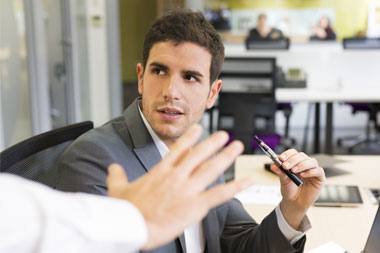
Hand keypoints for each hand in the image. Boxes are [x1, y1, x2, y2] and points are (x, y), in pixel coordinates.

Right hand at [106, 124, 252, 249]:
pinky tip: (247, 181)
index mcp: (160, 171)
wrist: (132, 226)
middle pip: (199, 154)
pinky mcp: (195, 205)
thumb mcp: (117, 189)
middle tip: (224, 134)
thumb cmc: (125, 210)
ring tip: (237, 146)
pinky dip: (235, 186)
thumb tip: (112, 168)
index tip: (199, 128)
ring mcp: (187, 189)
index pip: (178, 148)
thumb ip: (117, 176)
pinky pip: (220, 194)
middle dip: (213, 143)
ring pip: (211, 168)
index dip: (190, 137)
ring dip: (226, 156)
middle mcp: (176, 176)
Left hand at [270, 149, 324, 229]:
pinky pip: (318, 170)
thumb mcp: (283, 180)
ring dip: (301, 165)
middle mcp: (305, 164)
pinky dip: (310, 171)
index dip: (287, 154)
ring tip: (293, 171)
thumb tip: (273, 165)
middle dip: (293, 160)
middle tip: (285, 166)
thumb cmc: (290, 189)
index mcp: (295, 162)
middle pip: (302, 155)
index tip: (281, 159)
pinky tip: (303, 175)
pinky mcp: (320, 178)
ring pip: (311, 161)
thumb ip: (280, 172)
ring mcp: (313, 170)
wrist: (295, 202)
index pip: (293, 153)